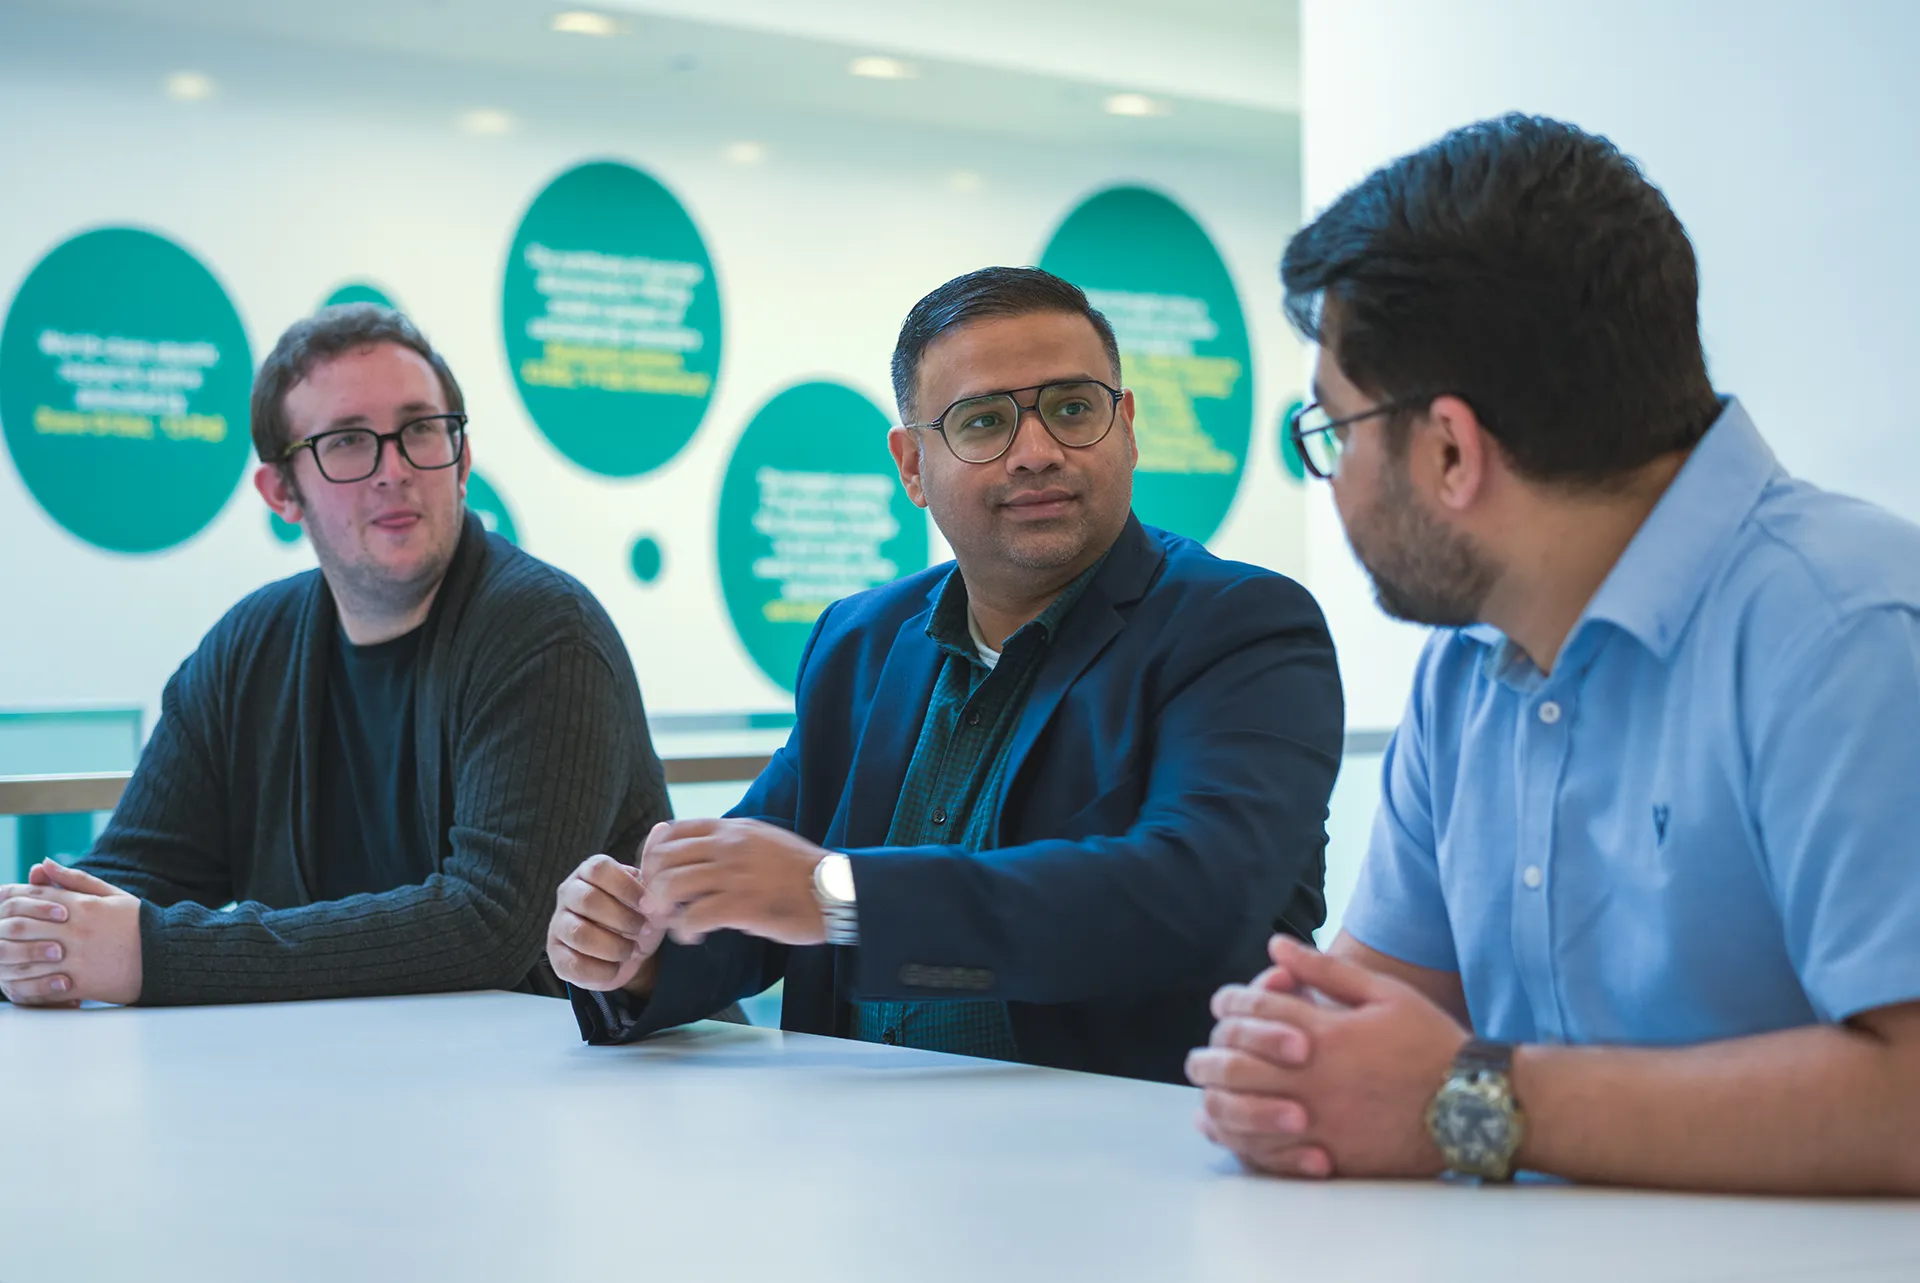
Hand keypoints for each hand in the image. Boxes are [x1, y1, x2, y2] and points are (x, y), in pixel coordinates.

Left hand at [0, 861, 141, 1005]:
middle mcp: (73, 932)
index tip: (1, 899)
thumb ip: (73, 879)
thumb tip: (43, 863)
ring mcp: (74, 960)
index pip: (31, 896)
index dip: (10, 896)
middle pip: (20, 927)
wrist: (165, 957)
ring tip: (1, 956)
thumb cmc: (139, 923)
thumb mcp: (110, 894)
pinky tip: (15, 980)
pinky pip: (39, 986)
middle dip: (1, 928)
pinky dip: (22, 984)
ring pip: (24, 958)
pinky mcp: (77, 985)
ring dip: (7, 957)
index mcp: (81, 906)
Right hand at [547, 850, 666, 994]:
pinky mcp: (557, 956)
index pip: (599, 869)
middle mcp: (569, 894)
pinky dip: (602, 971)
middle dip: (622, 919)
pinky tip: (617, 967)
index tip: (648, 905)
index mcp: (590, 872)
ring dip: (613, 946)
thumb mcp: (650, 891)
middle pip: (588, 900)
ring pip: (579, 933)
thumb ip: (653, 864)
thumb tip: (661, 828)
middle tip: (643, 929)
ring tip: (632, 950)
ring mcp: (559, 924)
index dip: (626, 888)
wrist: (631, 952)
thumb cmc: (638, 914)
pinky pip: (574, 964)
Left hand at [637, 818, 828, 946]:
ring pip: (672, 886)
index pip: (670, 831)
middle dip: (651, 885)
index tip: (655, 876)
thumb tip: (700, 857)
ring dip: (663, 910)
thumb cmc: (800, 870)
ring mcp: (733, 874)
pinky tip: (694, 937)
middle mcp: (727, 846)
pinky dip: (685, 931)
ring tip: (672, 923)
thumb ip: (730, 843)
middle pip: (663, 859)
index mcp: (731, 829)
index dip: (652, 855)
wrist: (833, 889)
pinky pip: (694, 917)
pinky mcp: (741, 905)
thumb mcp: (762, 840)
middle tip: (657, 906)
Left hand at [1186, 934, 1466, 1178]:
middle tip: (1208, 1049)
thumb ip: (1325, 969)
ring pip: (1241, 1111)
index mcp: (1325, 1031)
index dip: (1231, 1002)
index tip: (1223, 1004)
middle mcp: (1314, 1077)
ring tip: (1207, 1088)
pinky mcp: (1328, 1156)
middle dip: (1213, 1050)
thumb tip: (1276, 945)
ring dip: (1215, 1096)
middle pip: (1235, 1060)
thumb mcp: (1383, 992)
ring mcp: (1319, 1121)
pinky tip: (1224, 1130)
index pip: (1253, 1009)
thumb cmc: (1430, 1042)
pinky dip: (1238, 1140)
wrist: (1473, 1106)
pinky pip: (1266, 1153)